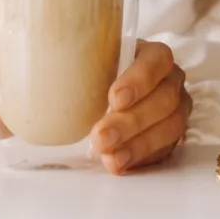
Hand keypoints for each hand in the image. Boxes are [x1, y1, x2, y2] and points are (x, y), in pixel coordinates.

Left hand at [89, 40, 192, 174]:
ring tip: (109, 157)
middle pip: (165, 99)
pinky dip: (141, 158)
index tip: (114, 99)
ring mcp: (177, 109)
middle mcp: (170, 80)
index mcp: (153, 55)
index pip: (157, 60)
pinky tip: (119, 163)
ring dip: (138, 145)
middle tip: (101, 136)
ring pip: (170, 127)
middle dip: (132, 121)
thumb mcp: (90, 62)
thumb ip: (76, 66)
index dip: (140, 80)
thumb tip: (43, 79)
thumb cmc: (98, 74)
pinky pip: (165, 149)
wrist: (104, 97)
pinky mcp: (172, 136)